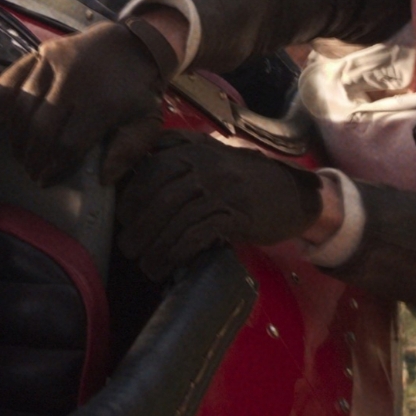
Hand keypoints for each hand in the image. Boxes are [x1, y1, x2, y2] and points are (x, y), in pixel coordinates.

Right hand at [0, 18, 175, 188]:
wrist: (134, 44)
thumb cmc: (137, 91)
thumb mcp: (147, 123)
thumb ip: (128, 152)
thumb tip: (103, 179)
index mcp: (102, 104)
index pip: (67, 145)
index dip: (52, 168)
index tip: (45, 181)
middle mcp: (75, 81)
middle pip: (40, 128)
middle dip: (31, 156)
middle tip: (30, 170)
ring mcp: (55, 63)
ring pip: (23, 105)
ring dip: (16, 134)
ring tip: (19, 152)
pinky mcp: (43, 51)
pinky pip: (13, 76)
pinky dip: (1, 98)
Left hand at [115, 132, 326, 281]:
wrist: (292, 194)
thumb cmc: (245, 180)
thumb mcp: (211, 155)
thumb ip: (177, 151)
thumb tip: (137, 164)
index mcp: (194, 149)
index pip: (151, 169)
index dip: (131, 197)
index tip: (123, 220)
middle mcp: (205, 165)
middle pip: (159, 195)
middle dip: (138, 226)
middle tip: (129, 249)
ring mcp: (221, 189)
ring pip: (175, 217)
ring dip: (155, 245)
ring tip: (146, 264)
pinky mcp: (235, 215)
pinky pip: (196, 234)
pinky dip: (176, 253)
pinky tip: (167, 266)